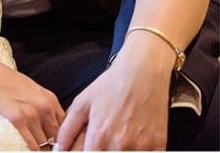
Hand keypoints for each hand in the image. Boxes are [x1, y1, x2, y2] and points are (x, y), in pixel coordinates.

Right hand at [0, 47, 63, 149]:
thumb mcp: (27, 89)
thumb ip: (41, 106)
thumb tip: (48, 126)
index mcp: (49, 98)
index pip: (65, 127)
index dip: (60, 139)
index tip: (53, 145)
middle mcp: (44, 106)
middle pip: (56, 138)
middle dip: (50, 145)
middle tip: (42, 148)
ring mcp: (31, 113)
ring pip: (44, 144)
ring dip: (39, 149)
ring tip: (31, 148)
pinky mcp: (16, 119)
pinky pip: (31, 145)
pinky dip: (29, 149)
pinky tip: (22, 147)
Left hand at [56, 34, 171, 149]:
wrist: (142, 74)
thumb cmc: (110, 86)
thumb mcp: (82, 103)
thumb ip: (67, 129)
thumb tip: (59, 149)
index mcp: (99, 135)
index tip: (85, 147)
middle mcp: (120, 144)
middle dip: (100, 151)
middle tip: (100, 139)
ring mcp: (141, 147)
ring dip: (118, 151)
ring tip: (115, 137)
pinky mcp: (159, 145)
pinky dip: (136, 151)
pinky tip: (131, 141)